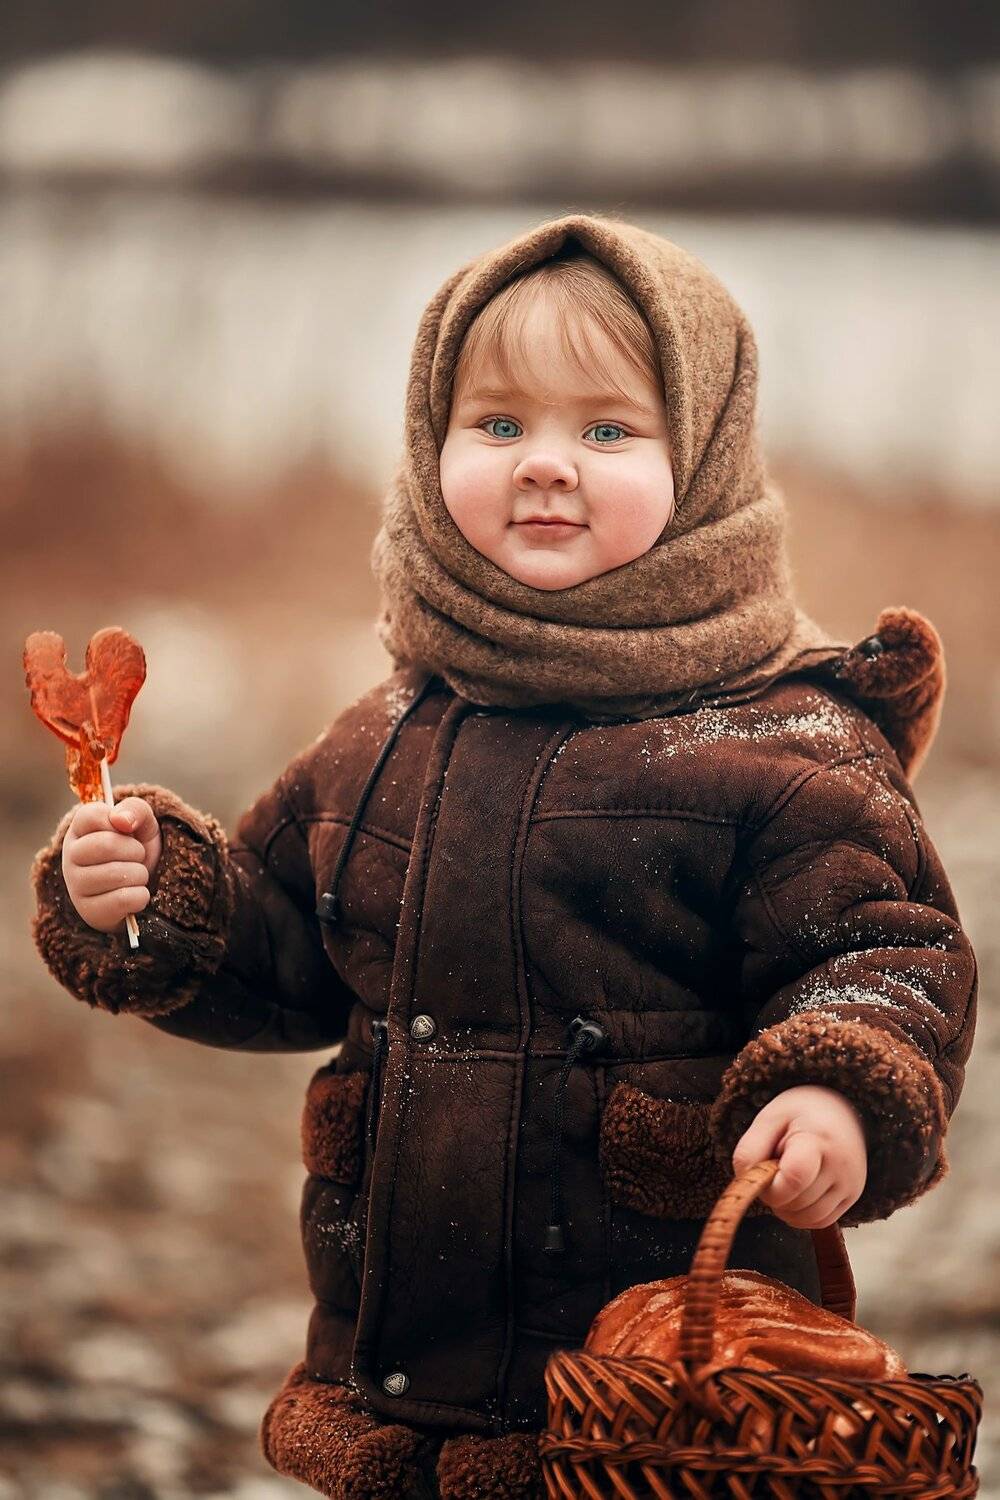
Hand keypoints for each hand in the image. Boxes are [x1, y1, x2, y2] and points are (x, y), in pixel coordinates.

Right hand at [61, 797, 161, 935]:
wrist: (145, 887)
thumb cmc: (137, 849)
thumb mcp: (143, 823)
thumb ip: (135, 810)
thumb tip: (121, 820)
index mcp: (79, 829)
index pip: (92, 815)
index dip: (120, 821)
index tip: (127, 830)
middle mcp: (70, 855)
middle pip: (107, 844)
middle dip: (135, 850)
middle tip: (137, 856)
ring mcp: (75, 885)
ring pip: (118, 874)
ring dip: (140, 874)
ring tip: (135, 875)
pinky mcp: (88, 911)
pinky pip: (124, 899)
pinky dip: (140, 896)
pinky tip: (134, 894)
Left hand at [731, 1084, 866, 1228]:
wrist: (841, 1111)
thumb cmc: (800, 1114)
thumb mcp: (770, 1118)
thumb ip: (750, 1149)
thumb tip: (745, 1183)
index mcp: (818, 1139)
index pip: (795, 1178)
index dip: (771, 1187)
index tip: (764, 1173)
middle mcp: (841, 1165)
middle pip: (798, 1203)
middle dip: (775, 1195)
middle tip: (774, 1170)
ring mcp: (851, 1183)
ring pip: (809, 1218)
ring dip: (787, 1209)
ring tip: (785, 1181)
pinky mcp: (853, 1196)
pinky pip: (821, 1222)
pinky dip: (802, 1216)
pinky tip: (797, 1193)